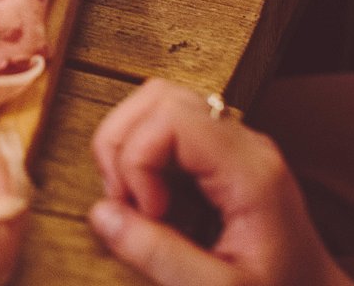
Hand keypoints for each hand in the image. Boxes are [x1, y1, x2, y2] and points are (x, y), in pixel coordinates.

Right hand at [91, 79, 353, 285]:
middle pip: (159, 97)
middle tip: (126, 203)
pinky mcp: (221, 154)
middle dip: (122, 145)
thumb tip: (102, 213)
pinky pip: (167, 126)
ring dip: (127, 145)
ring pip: (158, 103)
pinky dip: (141, 154)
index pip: (171, 118)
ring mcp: (234, 144)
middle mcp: (244, 144)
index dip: (138, 159)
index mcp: (251, 171)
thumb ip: (160, 255)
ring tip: (134, 200)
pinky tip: (149, 198)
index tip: (146, 212)